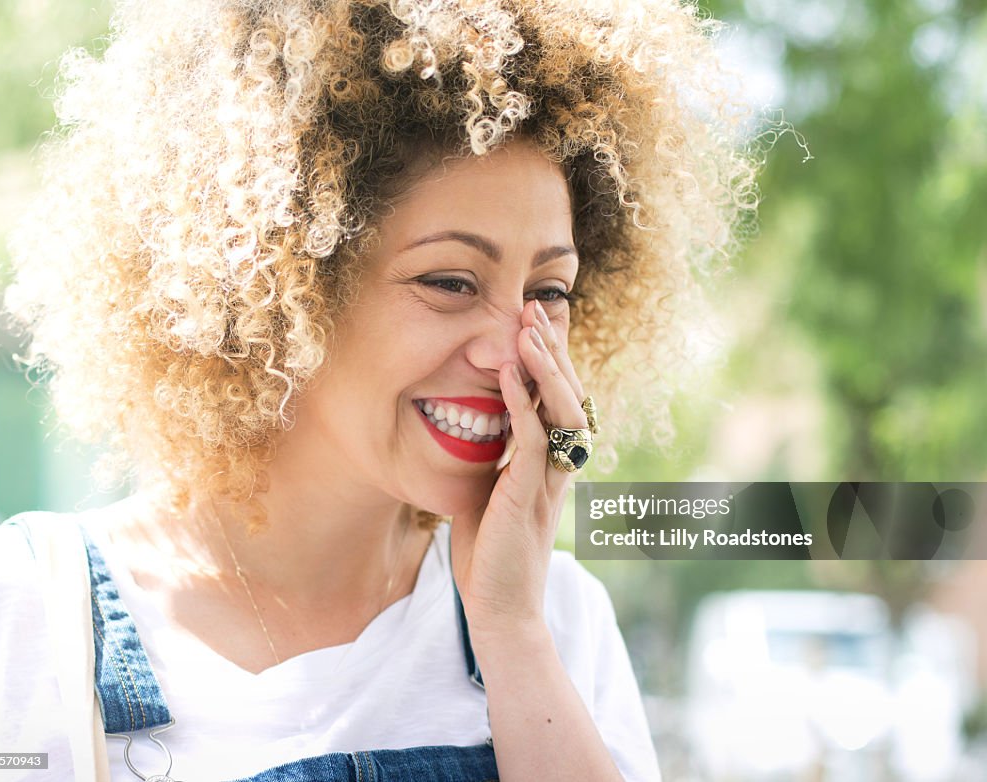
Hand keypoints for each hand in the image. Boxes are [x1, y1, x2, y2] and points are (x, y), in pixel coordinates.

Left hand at [449, 299, 588, 642]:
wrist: (499, 609)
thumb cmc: (492, 554)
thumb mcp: (494, 493)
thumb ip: (499, 458)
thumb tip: (484, 422)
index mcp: (551, 464)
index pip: (558, 401)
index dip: (550, 361)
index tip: (534, 323)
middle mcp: (558, 467)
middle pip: (568, 396)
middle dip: (552, 351)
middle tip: (536, 308)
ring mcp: (548, 481)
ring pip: (561, 411)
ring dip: (545, 367)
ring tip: (529, 327)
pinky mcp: (529, 495)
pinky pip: (532, 440)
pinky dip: (522, 403)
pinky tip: (508, 372)